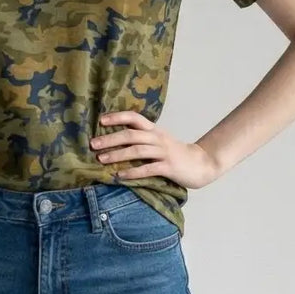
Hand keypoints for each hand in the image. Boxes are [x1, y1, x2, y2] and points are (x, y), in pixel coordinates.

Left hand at [89, 111, 218, 189]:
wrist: (201, 164)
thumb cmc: (175, 154)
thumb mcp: (159, 141)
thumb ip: (142, 138)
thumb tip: (115, 139)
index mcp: (154, 130)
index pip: (134, 118)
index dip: (117, 117)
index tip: (101, 120)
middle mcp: (157, 138)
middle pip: (131, 134)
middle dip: (110, 139)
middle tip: (93, 144)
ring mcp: (163, 152)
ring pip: (137, 151)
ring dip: (117, 155)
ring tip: (102, 159)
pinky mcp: (168, 167)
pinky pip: (147, 169)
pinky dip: (132, 172)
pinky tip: (120, 176)